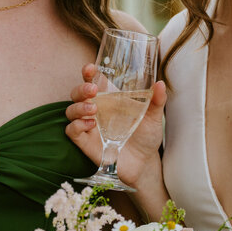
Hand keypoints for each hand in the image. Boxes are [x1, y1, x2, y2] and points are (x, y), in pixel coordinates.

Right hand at [65, 64, 165, 186]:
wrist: (144, 162)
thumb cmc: (146, 136)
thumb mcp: (154, 117)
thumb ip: (156, 100)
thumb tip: (160, 84)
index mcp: (109, 99)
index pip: (93, 81)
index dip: (88, 73)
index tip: (90, 68)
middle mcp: (96, 110)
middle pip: (77, 93)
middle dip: (81, 89)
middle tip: (93, 90)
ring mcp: (89, 126)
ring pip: (71, 111)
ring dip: (79, 107)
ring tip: (94, 110)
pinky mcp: (86, 142)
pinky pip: (71, 131)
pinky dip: (77, 126)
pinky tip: (90, 125)